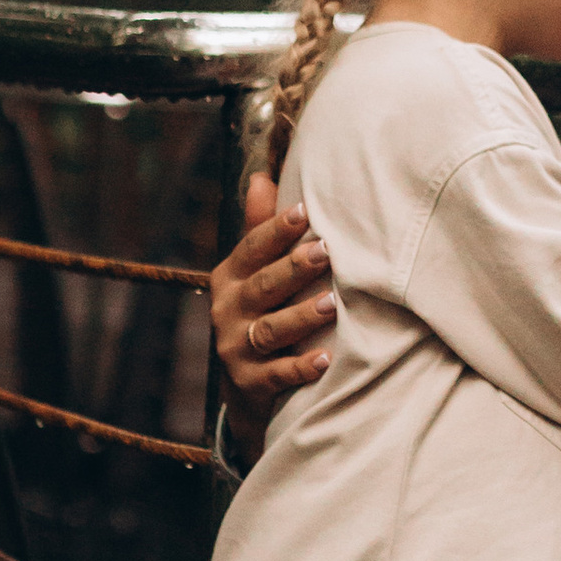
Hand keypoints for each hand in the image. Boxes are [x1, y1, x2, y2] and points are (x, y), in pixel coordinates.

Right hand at [209, 173, 335, 461]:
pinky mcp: (249, 382)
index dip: (276, 229)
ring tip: (332, 304)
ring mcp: (235, 347)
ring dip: (301, 316)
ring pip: (270, 329)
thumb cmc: (261, 311)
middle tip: (326, 252)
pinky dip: (300, 367)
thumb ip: (260, 228)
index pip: (252, 248)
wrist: (246, 384)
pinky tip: (324, 359)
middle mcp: (228, 309)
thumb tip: (261, 176)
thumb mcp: (256, 271)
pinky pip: (276, 374)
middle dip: (293, 269)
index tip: (304, 212)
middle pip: (263, 286)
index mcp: (230, 276)